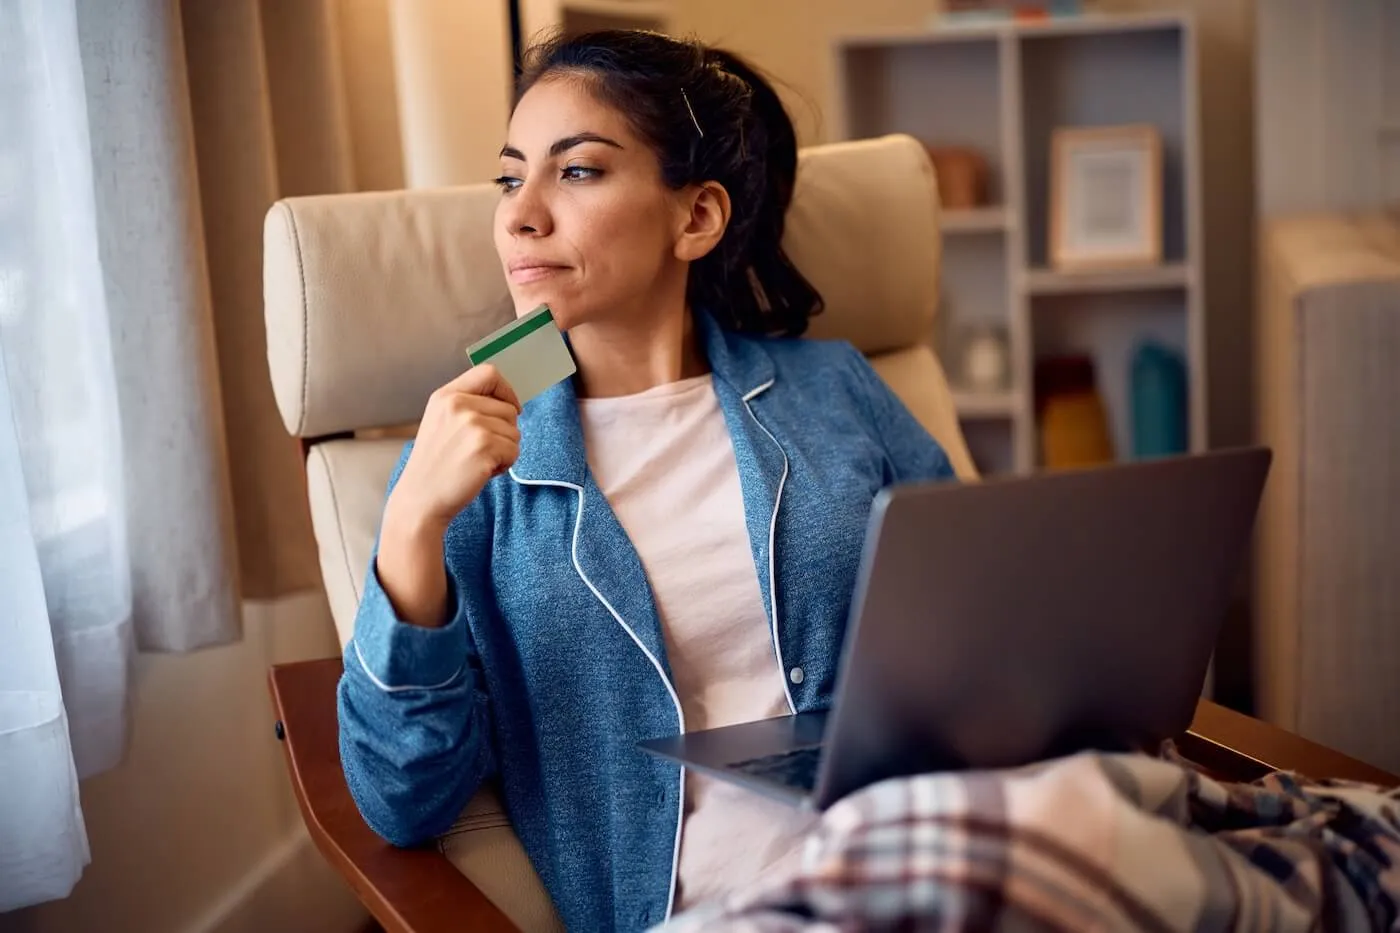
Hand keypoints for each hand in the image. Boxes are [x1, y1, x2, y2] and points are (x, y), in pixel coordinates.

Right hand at [385, 363, 521, 537]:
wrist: (420, 499)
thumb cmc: (435, 465)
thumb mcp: (441, 422)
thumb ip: (468, 405)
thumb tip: (509, 402)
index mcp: (446, 396)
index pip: (489, 373)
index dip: (506, 390)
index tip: (510, 408)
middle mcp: (458, 405)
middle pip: (509, 408)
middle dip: (504, 431)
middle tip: (480, 451)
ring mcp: (472, 425)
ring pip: (515, 432)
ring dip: (504, 450)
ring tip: (477, 461)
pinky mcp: (485, 447)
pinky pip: (515, 451)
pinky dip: (504, 465)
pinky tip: (481, 472)